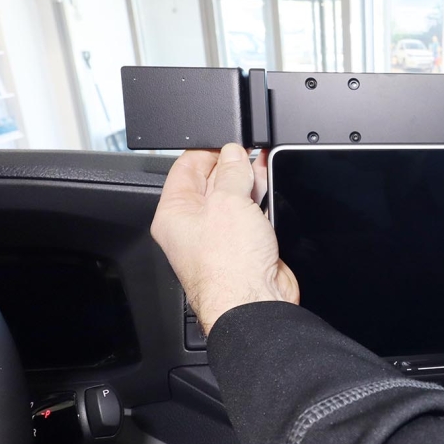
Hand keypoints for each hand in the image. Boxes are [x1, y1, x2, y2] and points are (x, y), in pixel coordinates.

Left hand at [151, 144, 298, 334]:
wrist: (255, 301)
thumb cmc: (228, 267)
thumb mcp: (228, 203)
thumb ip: (232, 171)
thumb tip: (234, 153)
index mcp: (174, 214)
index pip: (186, 168)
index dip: (208, 150)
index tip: (229, 142)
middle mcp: (193, 226)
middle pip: (212, 182)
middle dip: (232, 165)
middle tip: (248, 153)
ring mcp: (220, 237)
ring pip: (234, 198)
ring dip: (249, 182)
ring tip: (262, 166)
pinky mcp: (244, 246)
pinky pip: (250, 215)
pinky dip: (260, 201)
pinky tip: (269, 189)